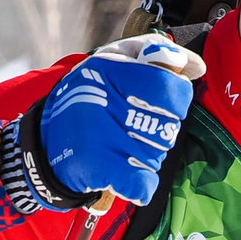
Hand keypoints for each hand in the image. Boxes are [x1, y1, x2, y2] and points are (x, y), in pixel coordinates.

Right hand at [24, 34, 206, 207]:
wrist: (44, 145)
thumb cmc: (86, 99)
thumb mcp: (111, 61)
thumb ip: (154, 54)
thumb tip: (196, 67)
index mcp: (112, 69)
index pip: (174, 89)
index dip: (173, 99)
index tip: (155, 101)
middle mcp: (108, 100)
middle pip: (168, 125)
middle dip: (157, 128)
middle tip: (130, 126)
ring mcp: (107, 137)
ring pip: (157, 154)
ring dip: (144, 154)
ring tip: (118, 146)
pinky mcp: (104, 170)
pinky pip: (144, 184)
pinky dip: (138, 184)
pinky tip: (121, 172)